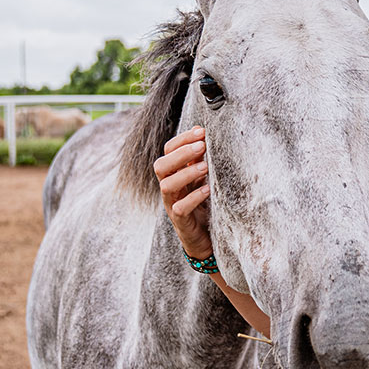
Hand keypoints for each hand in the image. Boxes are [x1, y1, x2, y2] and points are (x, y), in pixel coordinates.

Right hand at [154, 126, 212, 258]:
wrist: (204, 237)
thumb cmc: (203, 203)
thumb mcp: (202, 177)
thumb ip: (200, 158)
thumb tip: (204, 132)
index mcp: (174, 173)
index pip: (168, 150)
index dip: (182, 139)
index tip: (201, 131)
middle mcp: (169, 187)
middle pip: (161, 166)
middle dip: (181, 153)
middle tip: (202, 146)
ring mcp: (172, 204)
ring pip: (166, 186)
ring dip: (186, 174)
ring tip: (206, 167)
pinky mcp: (180, 221)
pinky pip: (180, 208)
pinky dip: (193, 198)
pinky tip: (207, 190)